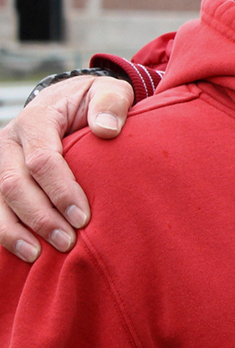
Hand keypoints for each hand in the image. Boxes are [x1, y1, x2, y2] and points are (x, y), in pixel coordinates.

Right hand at [0, 75, 132, 261]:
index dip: (61, 191)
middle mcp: (9, 140)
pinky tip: (22, 251)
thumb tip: (106, 130)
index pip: (43, 159)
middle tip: (67, 242)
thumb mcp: (109, 92)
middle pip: (14, 184)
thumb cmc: (94, 102)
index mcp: (36, 120)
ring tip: (38, 256)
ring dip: (15, 231)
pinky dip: (4, 231)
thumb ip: (111, 104)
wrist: (68, 101)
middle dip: (40, 217)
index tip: (84, 217)